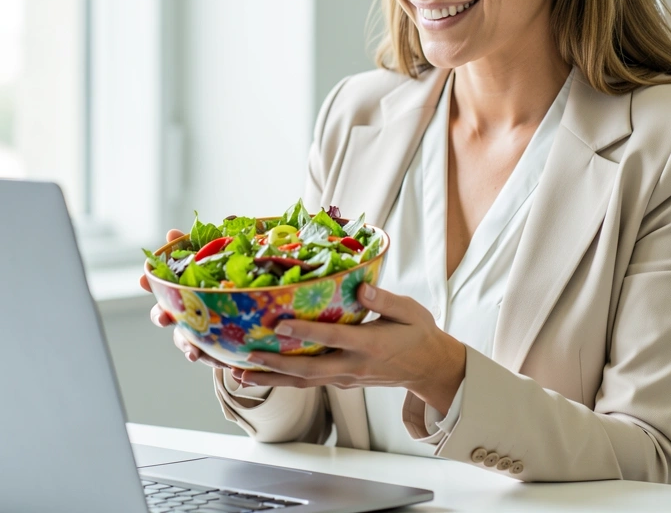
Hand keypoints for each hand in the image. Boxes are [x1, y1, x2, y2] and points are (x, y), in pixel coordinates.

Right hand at [140, 229, 230, 370]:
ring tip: (192, 353)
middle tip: (164, 316)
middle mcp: (182, 312)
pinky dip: (215, 359)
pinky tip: (226, 361)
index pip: (158, 286)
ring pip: (183, 341)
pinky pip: (209, 356)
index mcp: (181, 291)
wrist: (246, 310)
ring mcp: (195, 332)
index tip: (143, 278)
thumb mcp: (212, 260)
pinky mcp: (211, 349)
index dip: (149, 282)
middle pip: (163, 316)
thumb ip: (194, 247)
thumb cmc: (222, 281)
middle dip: (160, 316)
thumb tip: (171, 233)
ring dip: (186, 346)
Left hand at [229, 284, 466, 412]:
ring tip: (240, 375)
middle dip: (276, 364)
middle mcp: (353, 366)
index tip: (281, 324)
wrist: (429, 368)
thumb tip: (360, 287)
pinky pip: (308, 383)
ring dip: (271, 379)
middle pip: (309, 370)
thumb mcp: (409, 311)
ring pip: (303, 382)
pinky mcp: (341, 381)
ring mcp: (345, 378)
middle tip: (247, 356)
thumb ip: (384, 300)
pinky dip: (282, 381)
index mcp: (369, 345)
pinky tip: (261, 376)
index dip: (306, 332)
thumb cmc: (418, 333)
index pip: (333, 339)